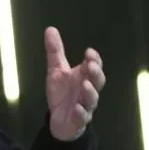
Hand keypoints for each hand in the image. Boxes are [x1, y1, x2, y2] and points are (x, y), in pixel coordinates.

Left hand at [44, 26, 105, 141]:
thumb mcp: (56, 71)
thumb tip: (50, 29)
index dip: (94, 59)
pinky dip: (81, 113)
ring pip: (92, 100)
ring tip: (85, 85)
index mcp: (84, 76)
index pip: (94, 66)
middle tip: (91, 66)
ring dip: (90, 92)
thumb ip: (55, 52)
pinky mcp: (79, 120)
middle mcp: (87, 90)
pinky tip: (77, 108)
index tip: (89, 52)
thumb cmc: (62, 93)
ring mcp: (85, 106)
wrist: (58, 119)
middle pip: (98, 81)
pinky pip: (82, 117)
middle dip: (96, 74)